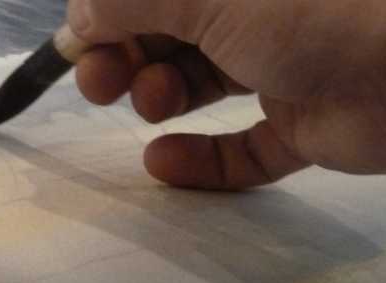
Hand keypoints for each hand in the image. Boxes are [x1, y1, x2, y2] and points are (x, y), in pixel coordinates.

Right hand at [68, 0, 385, 189]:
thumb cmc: (306, 6)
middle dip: (126, 60)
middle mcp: (255, 8)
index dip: (109, 17)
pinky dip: (202, 159)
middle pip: (171, 34)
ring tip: (152, 107)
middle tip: (101, 86)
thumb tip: (80, 20)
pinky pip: (243, 145)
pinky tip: (163, 164)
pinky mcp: (304, 120)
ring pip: (201, 86)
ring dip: (160, 100)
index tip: (79, 49)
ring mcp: (282, 62)